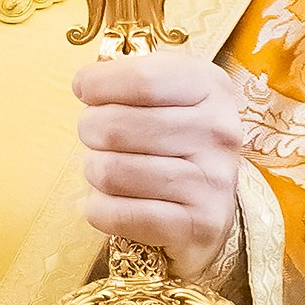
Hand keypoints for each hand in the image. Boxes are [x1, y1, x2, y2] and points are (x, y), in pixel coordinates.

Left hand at [75, 48, 242, 279]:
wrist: (210, 204)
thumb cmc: (174, 138)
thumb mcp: (167, 92)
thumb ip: (130, 79)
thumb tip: (85, 84)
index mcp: (211, 87)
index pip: (141, 79)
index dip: (98, 85)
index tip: (87, 92)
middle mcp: (219, 131)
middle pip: (114, 127)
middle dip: (90, 132)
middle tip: (98, 138)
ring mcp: (212, 181)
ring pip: (110, 172)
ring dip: (94, 172)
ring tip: (108, 169)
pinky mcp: (199, 225)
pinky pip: (116, 214)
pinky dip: (100, 209)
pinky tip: (114, 201)